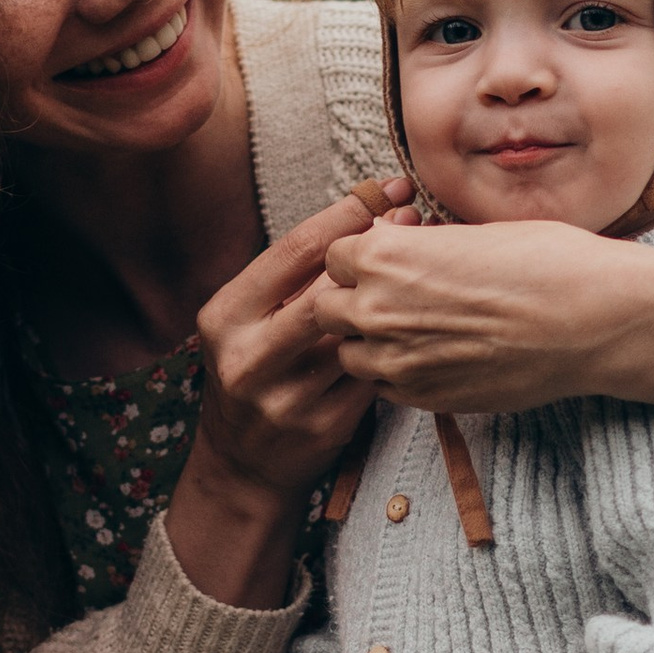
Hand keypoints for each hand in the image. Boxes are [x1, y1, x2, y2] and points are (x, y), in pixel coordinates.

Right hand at [167, 182, 409, 605]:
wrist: (244, 464)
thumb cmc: (256, 374)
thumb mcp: (248, 324)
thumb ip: (290, 280)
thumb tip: (364, 216)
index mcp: (226, 316)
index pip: (293, 250)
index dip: (346, 212)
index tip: (385, 188)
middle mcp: (249, 356)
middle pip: (328, 288)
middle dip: (377, 248)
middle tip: (416, 217)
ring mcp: (286, 396)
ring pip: (355, 333)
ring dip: (396, 294)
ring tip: (426, 262)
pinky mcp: (323, 426)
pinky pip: (372, 374)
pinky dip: (399, 344)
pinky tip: (422, 319)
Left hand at [315, 215, 653, 427]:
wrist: (591, 320)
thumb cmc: (545, 260)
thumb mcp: (472, 231)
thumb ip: (419, 246)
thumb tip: (402, 246)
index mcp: (385, 256)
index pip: (333, 257)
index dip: (361, 258)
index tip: (388, 260)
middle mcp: (377, 310)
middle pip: (326, 309)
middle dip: (352, 301)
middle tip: (392, 298)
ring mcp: (397, 361)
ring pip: (348, 354)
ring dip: (369, 342)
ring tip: (414, 330)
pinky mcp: (424, 398)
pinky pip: (384, 387)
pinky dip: (397, 373)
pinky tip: (435, 356)